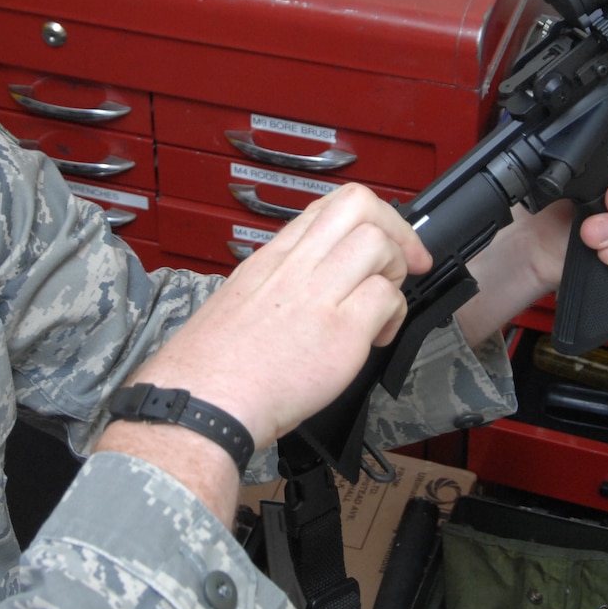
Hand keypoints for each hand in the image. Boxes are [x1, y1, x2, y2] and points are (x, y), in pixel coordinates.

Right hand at [95, 184, 427, 515]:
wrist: (204, 403)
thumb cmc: (216, 367)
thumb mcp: (242, 301)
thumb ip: (282, 285)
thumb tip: (321, 283)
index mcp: (271, 259)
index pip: (326, 205)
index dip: (366, 217)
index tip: (381, 239)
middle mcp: (295, 267)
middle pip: (358, 205)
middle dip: (395, 228)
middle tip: (403, 260)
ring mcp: (317, 296)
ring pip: (377, 243)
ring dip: (395, 270)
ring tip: (383, 303)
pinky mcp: (339, 332)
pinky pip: (386, 298)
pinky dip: (394, 315)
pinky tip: (378, 336)